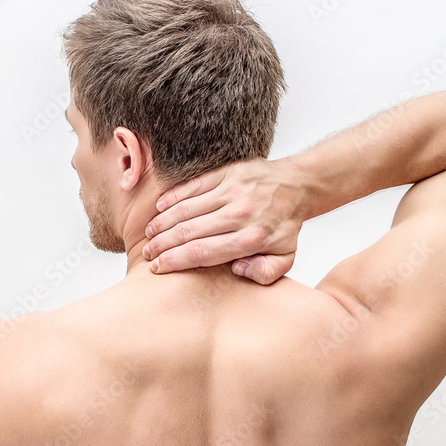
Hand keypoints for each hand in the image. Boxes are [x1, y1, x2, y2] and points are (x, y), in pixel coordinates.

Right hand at [142, 157, 306, 284]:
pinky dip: (173, 198)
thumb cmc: (284, 226)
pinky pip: (193, 186)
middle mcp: (240, 214)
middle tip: (148, 254)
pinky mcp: (227, 173)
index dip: (175, 261)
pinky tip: (159, 209)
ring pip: (186, 209)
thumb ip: (264, 273)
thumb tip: (238, 271)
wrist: (297, 186)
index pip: (203, 253)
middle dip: (162, 245)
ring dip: (163, 223)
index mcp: (251, 239)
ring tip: (149, 235)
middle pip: (189, 232)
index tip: (158, 268)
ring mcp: (232, 191)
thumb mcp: (285, 258)